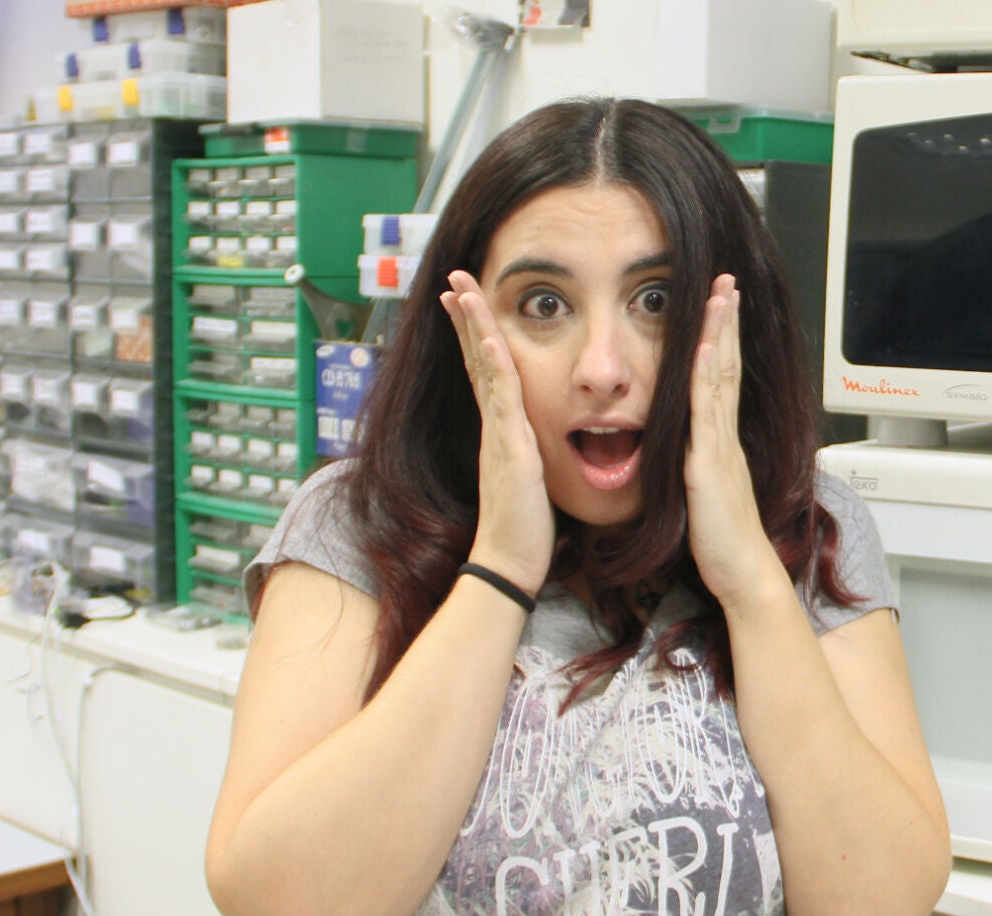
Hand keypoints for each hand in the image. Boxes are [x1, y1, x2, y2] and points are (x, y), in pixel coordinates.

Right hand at [440, 270, 552, 594]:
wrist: (511, 562)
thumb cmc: (524, 528)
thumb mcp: (530, 480)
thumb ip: (529, 456)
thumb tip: (538, 444)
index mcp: (501, 430)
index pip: (485, 372)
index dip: (474, 335)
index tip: (464, 303)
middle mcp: (495, 426)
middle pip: (475, 358)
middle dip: (465, 316)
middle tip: (453, 277)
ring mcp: (499, 434)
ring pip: (484, 368)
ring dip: (473, 326)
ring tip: (460, 289)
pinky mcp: (510, 449)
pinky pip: (501, 399)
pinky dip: (492, 366)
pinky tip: (488, 338)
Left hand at [685, 275, 783, 610]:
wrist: (743, 573)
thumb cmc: (723, 542)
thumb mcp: (705, 491)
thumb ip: (698, 463)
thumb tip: (687, 446)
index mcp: (721, 441)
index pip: (722, 378)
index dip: (721, 339)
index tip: (720, 306)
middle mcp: (724, 436)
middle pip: (727, 366)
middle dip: (726, 321)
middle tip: (727, 281)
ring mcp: (720, 447)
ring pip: (721, 379)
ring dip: (720, 335)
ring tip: (721, 296)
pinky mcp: (710, 464)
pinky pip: (707, 413)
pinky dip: (708, 377)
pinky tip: (708, 350)